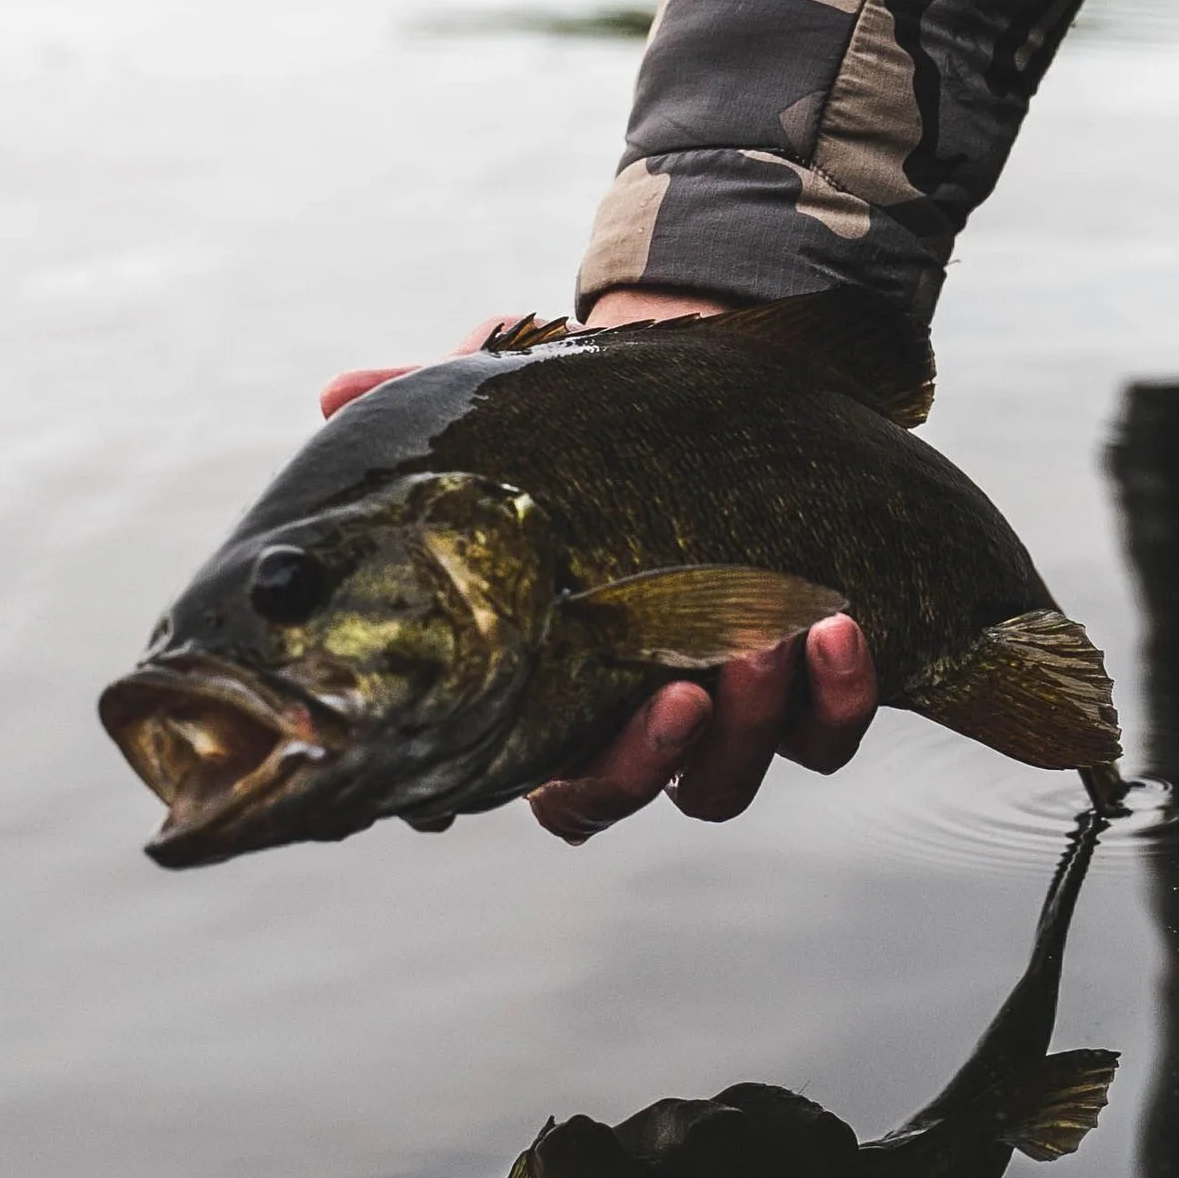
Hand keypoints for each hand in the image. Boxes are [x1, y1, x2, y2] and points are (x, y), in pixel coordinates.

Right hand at [318, 288, 881, 837]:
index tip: (577, 738)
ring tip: (770, 639)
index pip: (553, 788)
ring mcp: (721, 707)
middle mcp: (629, 719)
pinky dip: (838, 697)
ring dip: (754, 725)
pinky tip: (839, 630)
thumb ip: (417, 400)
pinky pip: (826, 732)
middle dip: (662, 756)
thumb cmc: (583, 420)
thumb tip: (339, 392)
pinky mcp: (803, 679)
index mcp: (548, 695)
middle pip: (635, 793)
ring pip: (729, 777)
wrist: (712, 383)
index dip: (570, 784)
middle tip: (687, 688)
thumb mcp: (502, 406)